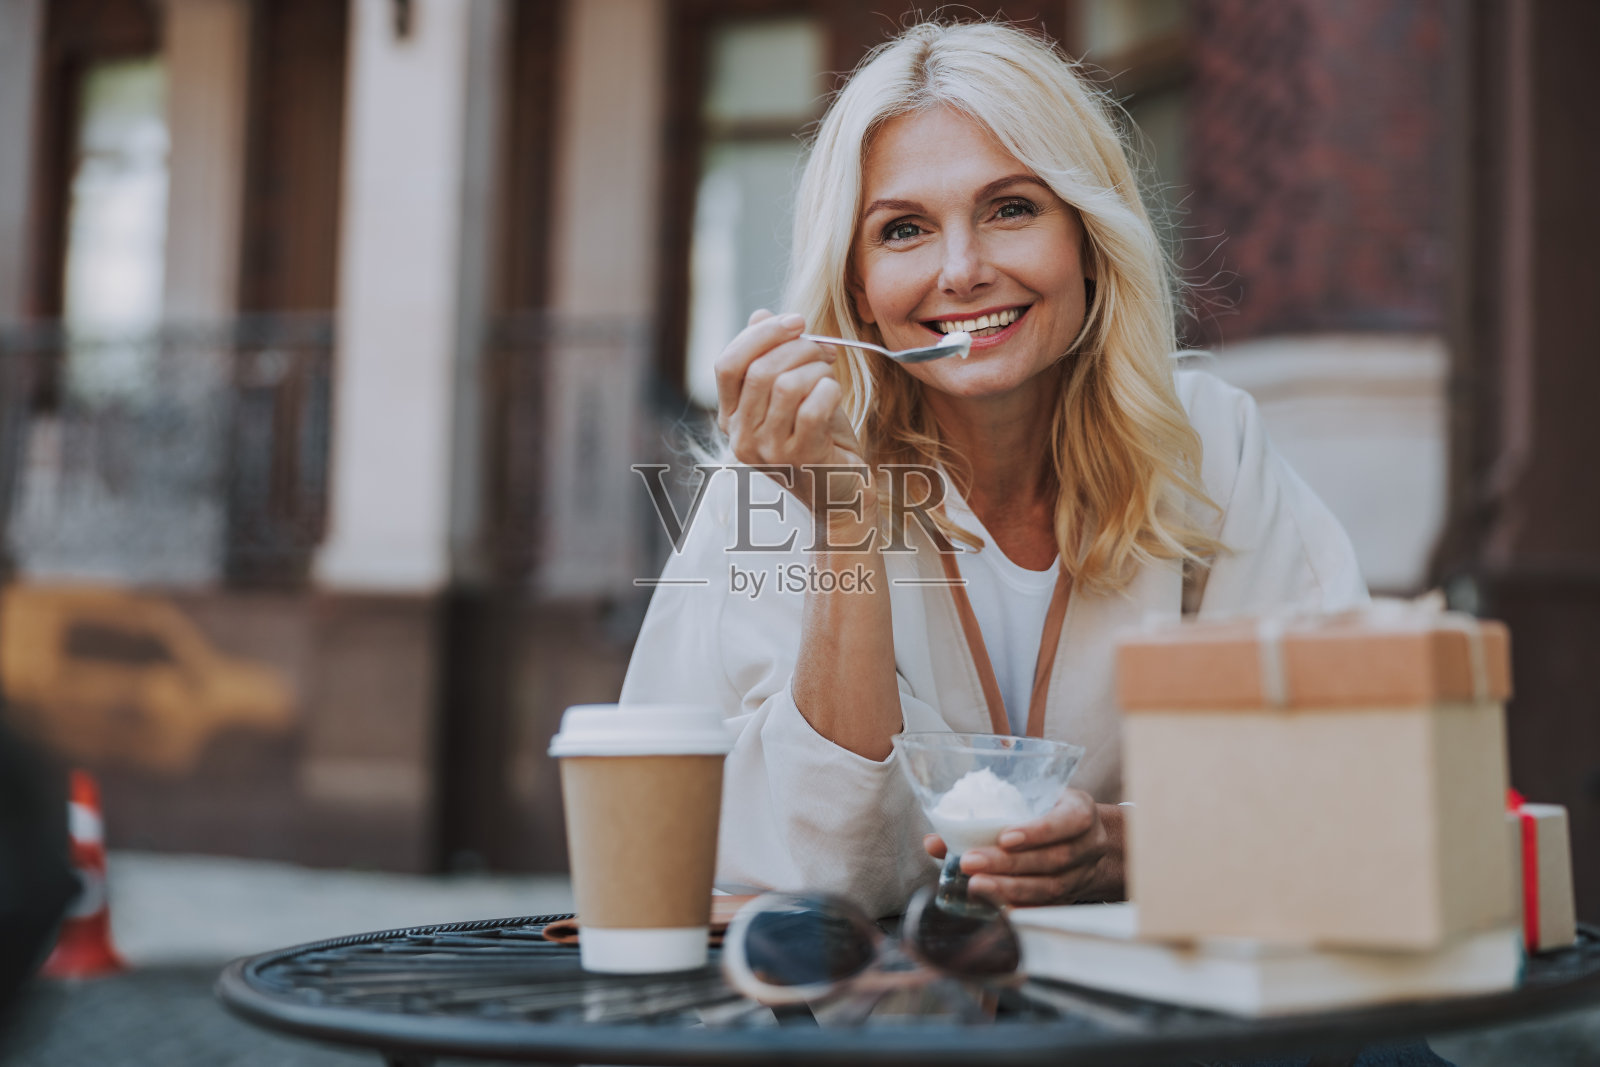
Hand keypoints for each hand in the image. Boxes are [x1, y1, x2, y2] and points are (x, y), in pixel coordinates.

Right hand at [714, 309, 870, 516]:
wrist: (841, 492)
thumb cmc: (818, 439)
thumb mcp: (791, 394)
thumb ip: (772, 357)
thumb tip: (760, 315)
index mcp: (731, 417)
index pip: (727, 365)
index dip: (760, 335)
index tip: (795, 321)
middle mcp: (741, 437)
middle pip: (759, 371)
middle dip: (799, 348)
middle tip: (825, 350)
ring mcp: (768, 451)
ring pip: (787, 385)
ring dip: (817, 370)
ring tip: (829, 376)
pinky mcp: (800, 459)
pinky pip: (812, 408)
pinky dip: (830, 391)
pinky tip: (834, 396)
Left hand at [922, 789, 1126, 906]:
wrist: (1089, 841)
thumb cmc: (1047, 814)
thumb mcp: (1028, 802)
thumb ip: (985, 817)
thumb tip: (933, 841)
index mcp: (1081, 812)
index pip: (1067, 821)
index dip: (1038, 831)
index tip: (1005, 837)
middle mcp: (1088, 845)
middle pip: (1053, 859)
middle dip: (1009, 864)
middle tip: (970, 863)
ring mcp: (1083, 875)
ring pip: (1051, 887)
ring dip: (1011, 889)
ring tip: (976, 887)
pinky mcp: (1071, 898)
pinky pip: (1049, 908)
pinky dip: (1023, 910)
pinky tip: (998, 911)